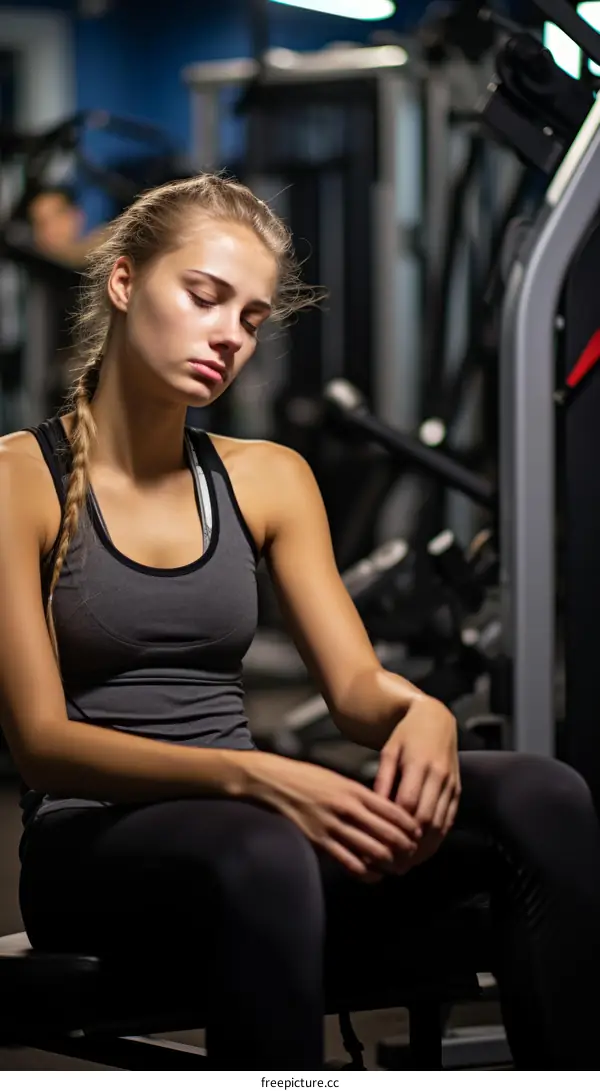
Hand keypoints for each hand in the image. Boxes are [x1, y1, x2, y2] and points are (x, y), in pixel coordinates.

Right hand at [253, 755, 422, 882]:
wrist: (276, 783)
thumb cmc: (310, 779)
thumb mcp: (340, 780)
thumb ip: (363, 797)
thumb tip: (387, 813)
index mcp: (355, 791)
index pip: (393, 812)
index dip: (410, 827)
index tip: (418, 835)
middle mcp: (348, 809)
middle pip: (388, 834)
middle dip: (405, 849)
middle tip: (413, 856)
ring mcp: (333, 827)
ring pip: (372, 851)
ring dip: (389, 863)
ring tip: (398, 868)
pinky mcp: (319, 842)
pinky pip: (349, 863)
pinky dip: (366, 873)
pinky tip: (373, 875)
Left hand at [373, 697, 459, 866]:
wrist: (435, 719)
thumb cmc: (406, 735)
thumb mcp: (389, 751)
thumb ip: (383, 778)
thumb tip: (374, 806)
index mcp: (420, 764)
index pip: (409, 804)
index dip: (396, 827)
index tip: (381, 842)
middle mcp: (439, 776)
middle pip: (426, 819)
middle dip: (410, 844)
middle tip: (393, 862)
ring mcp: (452, 784)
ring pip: (440, 824)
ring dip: (425, 847)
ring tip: (407, 863)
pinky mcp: (458, 790)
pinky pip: (449, 819)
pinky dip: (438, 838)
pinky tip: (425, 850)